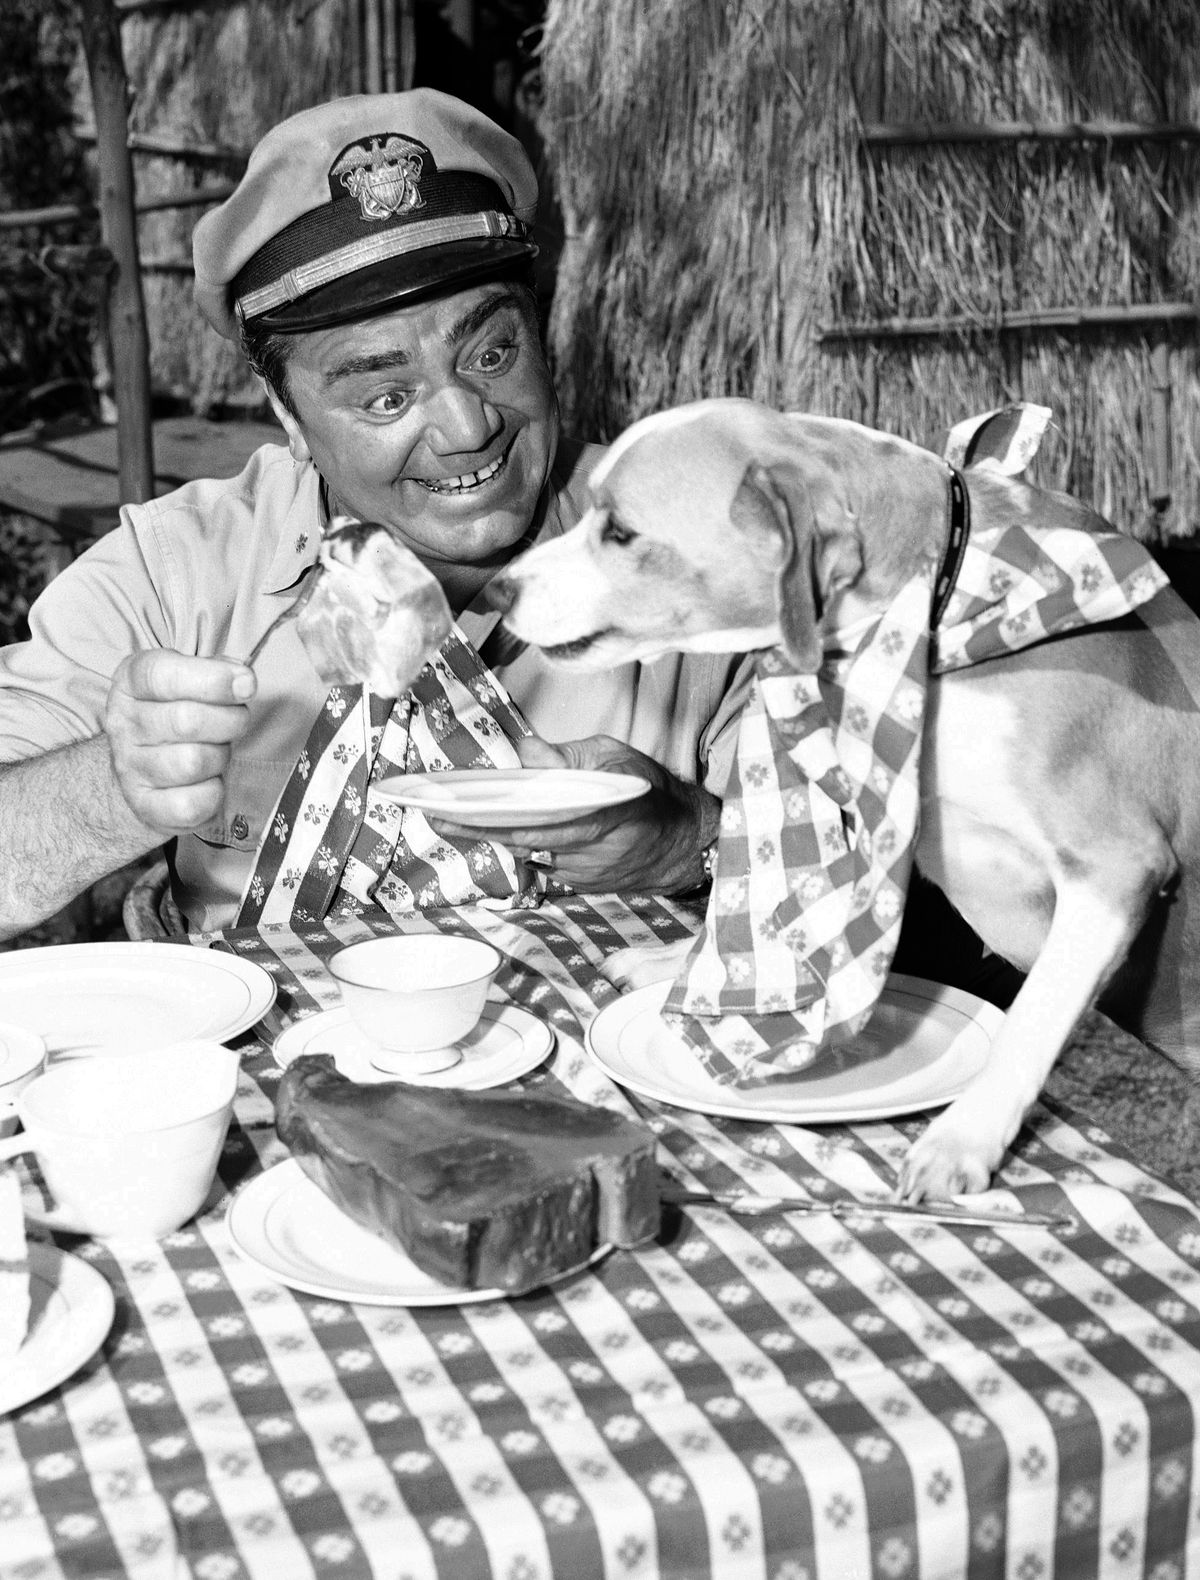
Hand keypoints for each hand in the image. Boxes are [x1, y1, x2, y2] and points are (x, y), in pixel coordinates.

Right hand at [105, 651, 255, 833]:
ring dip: (220, 757)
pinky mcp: (145, 805)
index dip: (213, 680)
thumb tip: (243, 680)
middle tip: (236, 722)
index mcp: (131, 683)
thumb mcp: (191, 679)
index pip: (161, 675)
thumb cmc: (178, 714)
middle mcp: (124, 723)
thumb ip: (218, 671)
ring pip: (193, 762)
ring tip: (216, 752)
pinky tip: (209, 781)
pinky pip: (192, 803)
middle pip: (186, 720)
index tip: (247, 684)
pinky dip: (213, 793)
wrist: (146, 768)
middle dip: (229, 721)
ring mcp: (130, 767)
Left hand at [430, 733, 719, 895]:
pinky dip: (524, 849)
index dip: (486, 814)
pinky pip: (544, 866)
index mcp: (594, 812)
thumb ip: (565, 758)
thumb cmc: (648, 790)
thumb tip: (521, 753)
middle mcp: (586, 850)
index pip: (529, 816)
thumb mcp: (613, 757)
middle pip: (518, 840)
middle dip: (473, 828)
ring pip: (528, 855)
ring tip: (457, 818)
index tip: (449, 805)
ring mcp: (583, 875)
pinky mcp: (583, 888)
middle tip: (433, 815)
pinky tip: (505, 832)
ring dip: (496, 838)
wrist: (686, 842)